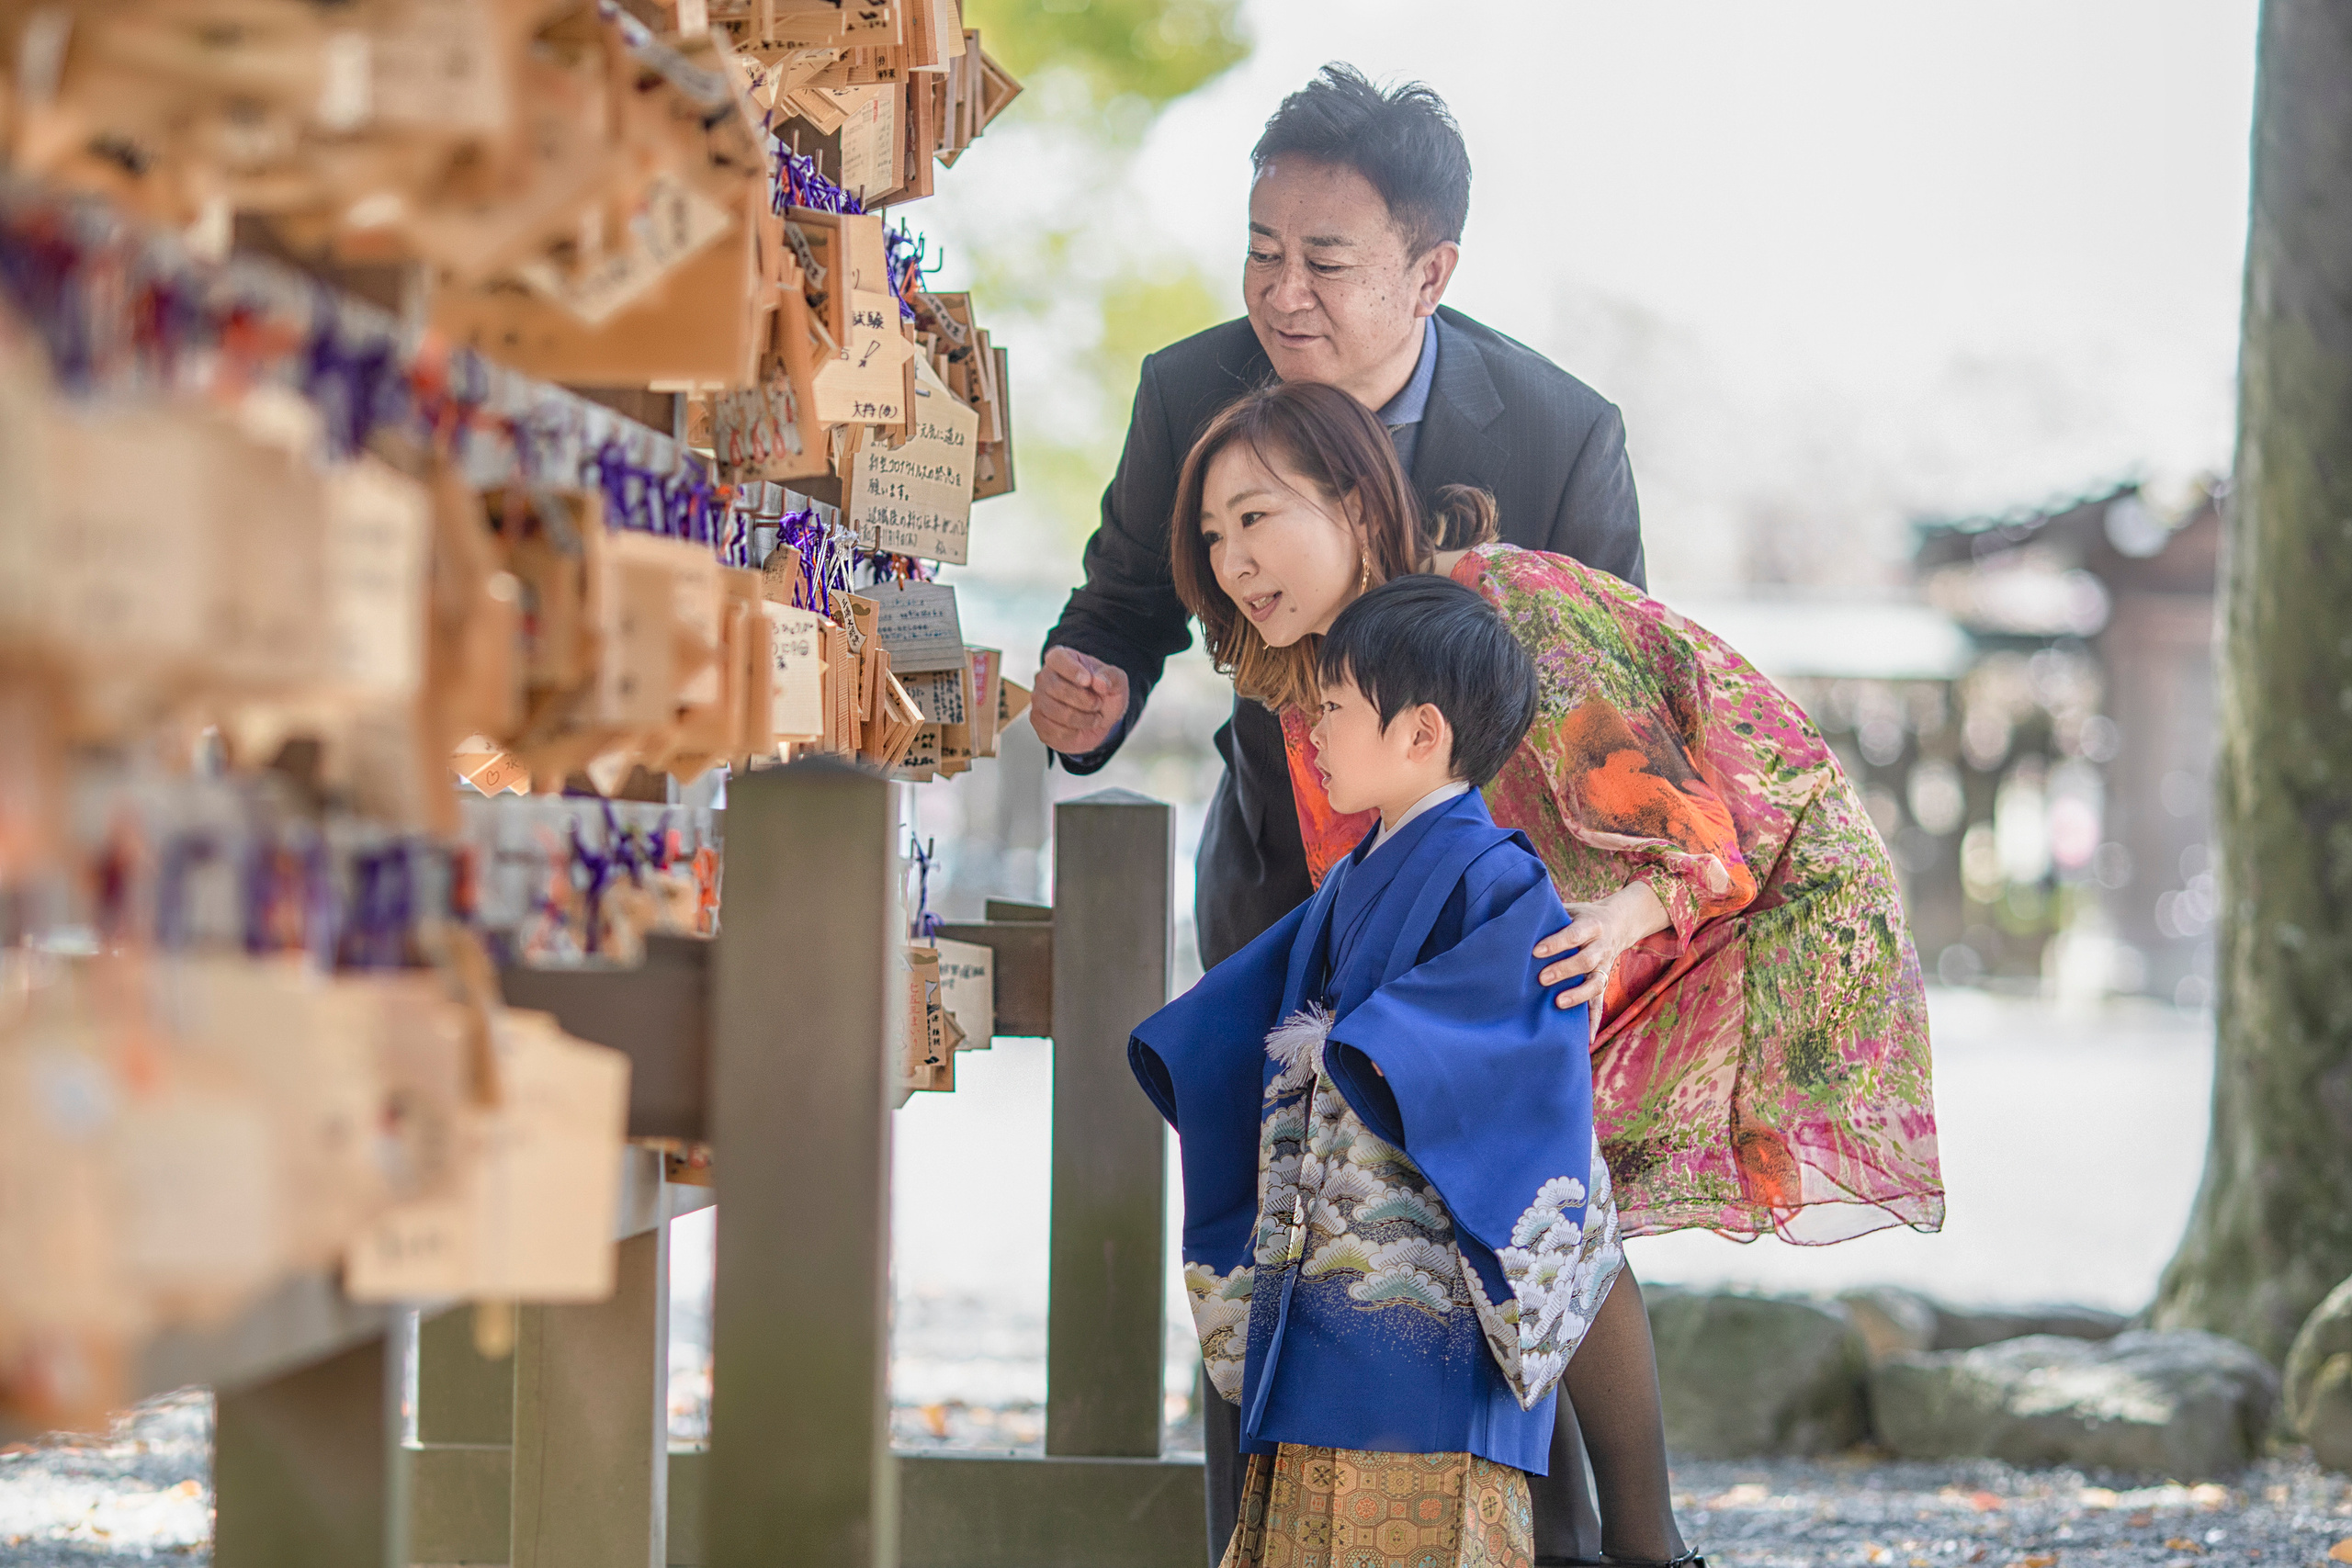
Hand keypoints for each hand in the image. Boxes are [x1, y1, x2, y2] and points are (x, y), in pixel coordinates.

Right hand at [1029, 646, 1129, 756]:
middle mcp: (1045, 677)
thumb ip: (1112, 676)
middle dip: (1085, 700)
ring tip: (1094, 717)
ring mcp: (1038, 700)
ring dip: (1084, 719)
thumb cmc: (1103, 693)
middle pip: (1057, 688)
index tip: (1088, 680)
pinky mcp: (1039, 722)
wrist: (1099, 718)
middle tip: (1098, 703)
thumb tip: (1099, 681)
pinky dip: (1075, 732)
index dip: (1071, 669)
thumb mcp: (1117, 681)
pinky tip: (1081, 727)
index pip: (1057, 658)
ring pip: (1057, 712)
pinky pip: (1055, 731)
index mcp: (1061, 659)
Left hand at [1533, 879, 1671, 1012]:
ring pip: (1595, 984)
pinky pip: (1600, 1003)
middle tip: (1542, 978)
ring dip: (1578, 995)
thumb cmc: (1582, 916)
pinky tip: (1588, 1038)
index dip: (1557, 943)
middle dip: (1564, 970)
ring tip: (1558, 1003)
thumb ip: (1551, 913)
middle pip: (1585, 961)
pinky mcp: (1603, 982)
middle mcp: (1600, 947)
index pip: (1574, 934)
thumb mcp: (1572, 908)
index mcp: (1591, 925)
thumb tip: (1520, 914)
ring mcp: (1604, 967)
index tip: (1536, 951)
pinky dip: (1595, 1021)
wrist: (1619, 922)